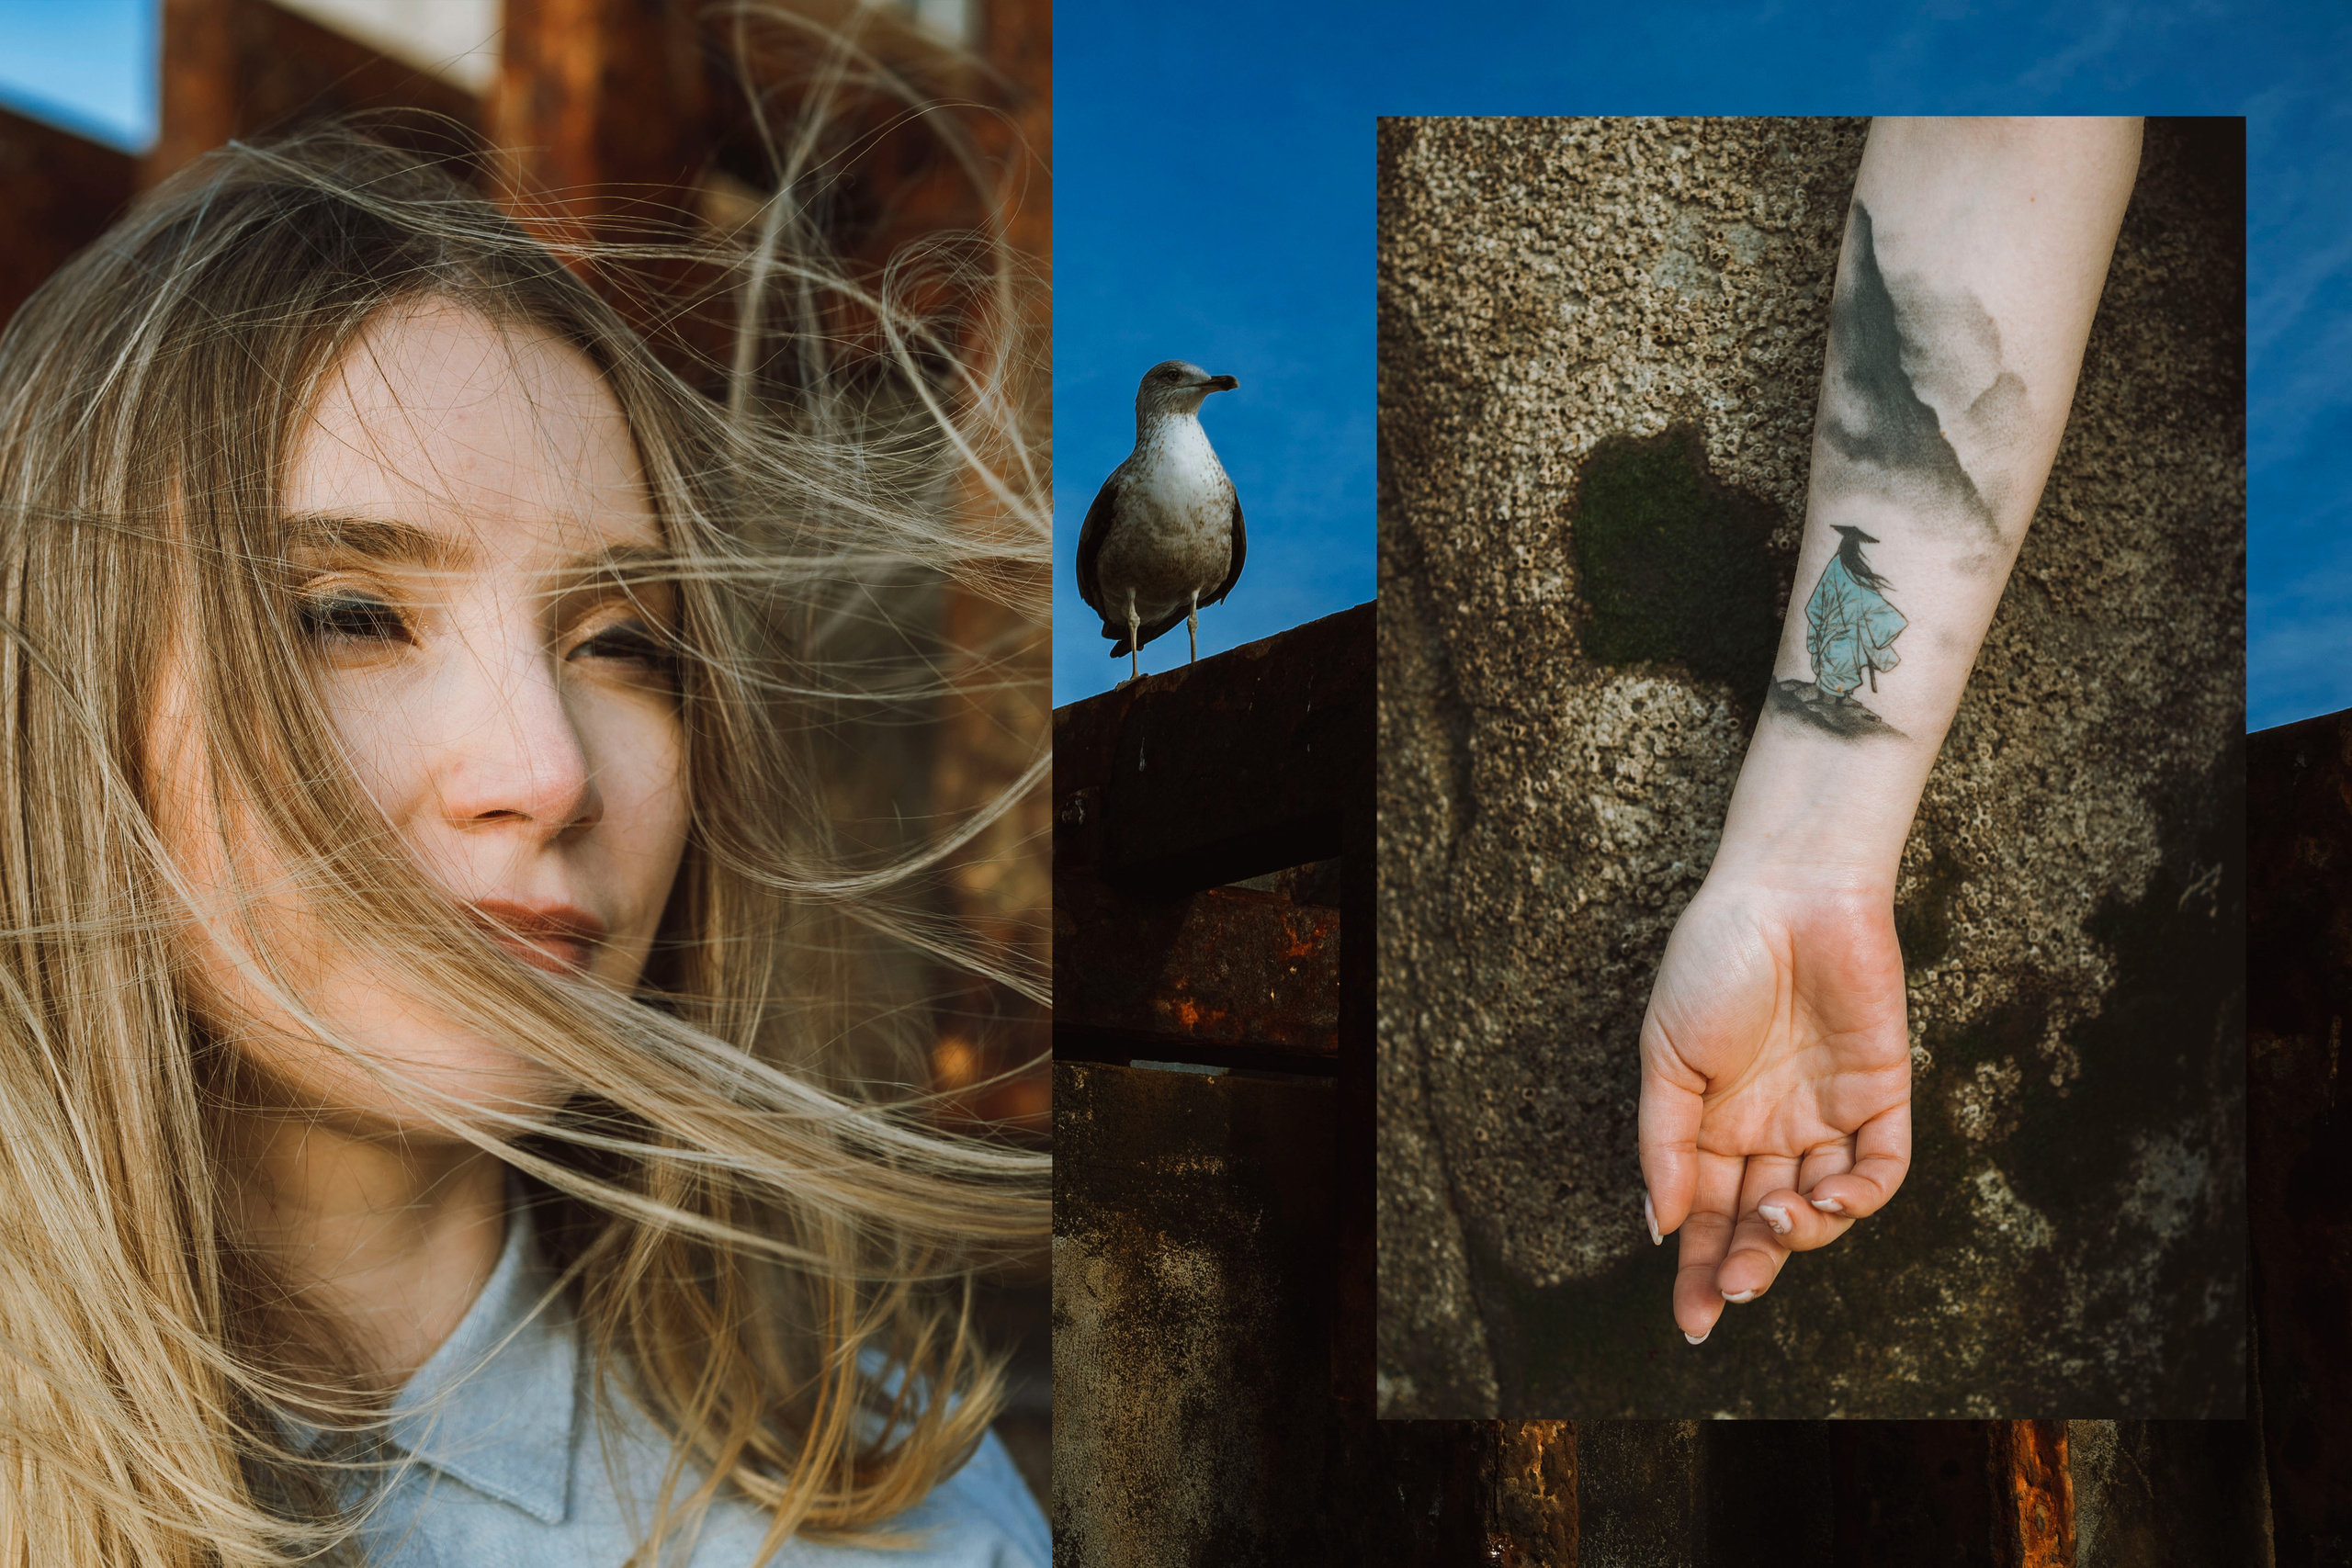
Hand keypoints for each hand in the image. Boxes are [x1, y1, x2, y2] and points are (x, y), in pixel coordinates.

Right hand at [1636, 873, 1911, 1342]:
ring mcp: (1827, 1115)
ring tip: (1776, 1221)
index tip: (1691, 1322)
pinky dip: (1861, 1198)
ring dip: (1799, 1234)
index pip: (1705, 1217)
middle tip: (1733, 1291)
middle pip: (1761, 1224)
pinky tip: (1831, 1201)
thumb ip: (1663, 1142)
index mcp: (1711, 1124)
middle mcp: (1771, 1130)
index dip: (1698, 1271)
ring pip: (1822, 1209)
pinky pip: (1881, 1168)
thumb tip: (1660, 1227)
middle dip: (1746, 1265)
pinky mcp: (1882, 1096)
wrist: (1785, 890)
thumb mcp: (1665, 1055)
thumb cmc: (1713, 962)